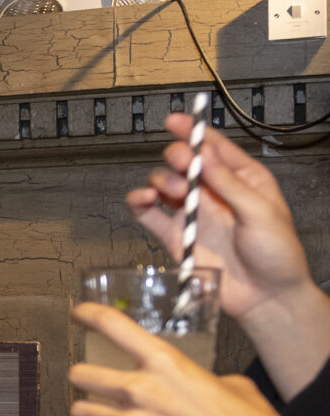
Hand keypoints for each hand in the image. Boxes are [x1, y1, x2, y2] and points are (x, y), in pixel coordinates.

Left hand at [70, 303, 283, 415]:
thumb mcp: (226, 381)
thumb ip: (192, 375)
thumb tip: (184, 380)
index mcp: (166, 362)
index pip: (113, 326)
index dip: (89, 315)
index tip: (79, 314)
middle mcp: (141, 389)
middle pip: (80, 373)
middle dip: (82, 375)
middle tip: (89, 378)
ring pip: (80, 410)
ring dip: (88, 408)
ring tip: (100, 410)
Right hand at [127, 113, 329, 399]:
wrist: (265, 296)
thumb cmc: (276, 255)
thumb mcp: (262, 213)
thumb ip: (230, 185)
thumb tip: (208, 156)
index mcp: (243, 180)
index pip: (215, 147)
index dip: (195, 131)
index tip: (177, 120)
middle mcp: (214, 193)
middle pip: (185, 161)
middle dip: (178, 157)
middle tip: (182, 166)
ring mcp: (192, 213)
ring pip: (164, 183)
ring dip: (163, 181)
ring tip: (175, 193)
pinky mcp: (174, 235)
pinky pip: (148, 213)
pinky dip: (139, 203)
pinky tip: (143, 200)